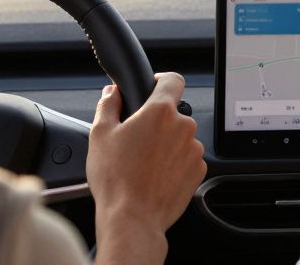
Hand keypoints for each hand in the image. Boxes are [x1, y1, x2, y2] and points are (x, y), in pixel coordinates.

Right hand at [88, 73, 206, 264]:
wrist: (132, 219)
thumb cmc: (116, 180)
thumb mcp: (100, 135)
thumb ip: (107, 105)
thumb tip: (112, 92)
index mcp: (161, 112)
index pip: (172, 80)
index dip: (160, 80)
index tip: (151, 88)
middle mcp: (183, 127)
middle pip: (173, 113)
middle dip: (156, 122)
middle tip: (136, 139)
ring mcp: (194, 149)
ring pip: (180, 137)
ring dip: (166, 144)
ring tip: (143, 163)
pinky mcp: (199, 170)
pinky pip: (187, 158)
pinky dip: (174, 162)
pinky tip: (155, 175)